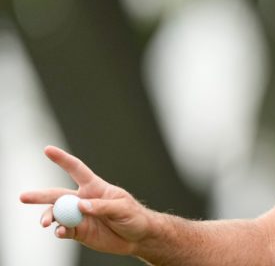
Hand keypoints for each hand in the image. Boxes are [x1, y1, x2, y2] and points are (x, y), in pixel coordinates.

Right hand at [19, 145, 155, 255]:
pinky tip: (61, 232)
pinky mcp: (79, 231)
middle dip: (40, 195)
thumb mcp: (123, 208)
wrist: (138, 237)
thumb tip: (80, 205)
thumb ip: (102, 206)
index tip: (48, 149)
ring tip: (45, 222)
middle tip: (23, 197)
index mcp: (95, 187)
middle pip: (58, 195)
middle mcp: (83, 200)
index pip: (76, 170)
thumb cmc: (134, 216)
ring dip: (49, 217)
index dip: (63, 160)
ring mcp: (79, 216)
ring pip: (57, 214)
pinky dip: (59, 231)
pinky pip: (64, 230)